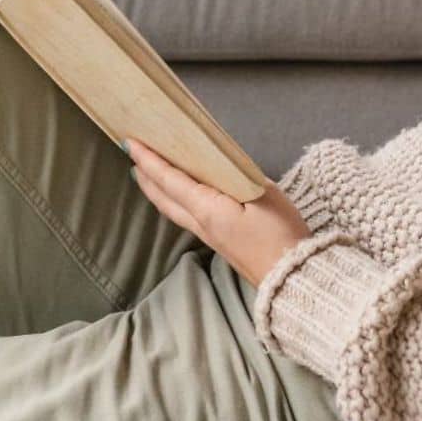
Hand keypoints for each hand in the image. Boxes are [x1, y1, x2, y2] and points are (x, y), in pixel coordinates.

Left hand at [125, 138, 311, 288]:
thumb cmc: (280, 235)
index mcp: (207, 209)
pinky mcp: (218, 242)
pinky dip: (173, 200)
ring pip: (172, 209)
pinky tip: (179, 194)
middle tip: (132, 153)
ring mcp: (207, 236)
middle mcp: (200, 224)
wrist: (290, 278)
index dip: (149, 161)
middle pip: (163, 197)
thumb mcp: (265, 195)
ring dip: (157, 189)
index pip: (169, 180)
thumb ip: (239, 176)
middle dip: (145, 175)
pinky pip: (185, 216)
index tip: (131, 143)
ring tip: (148, 173)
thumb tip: (222, 167)